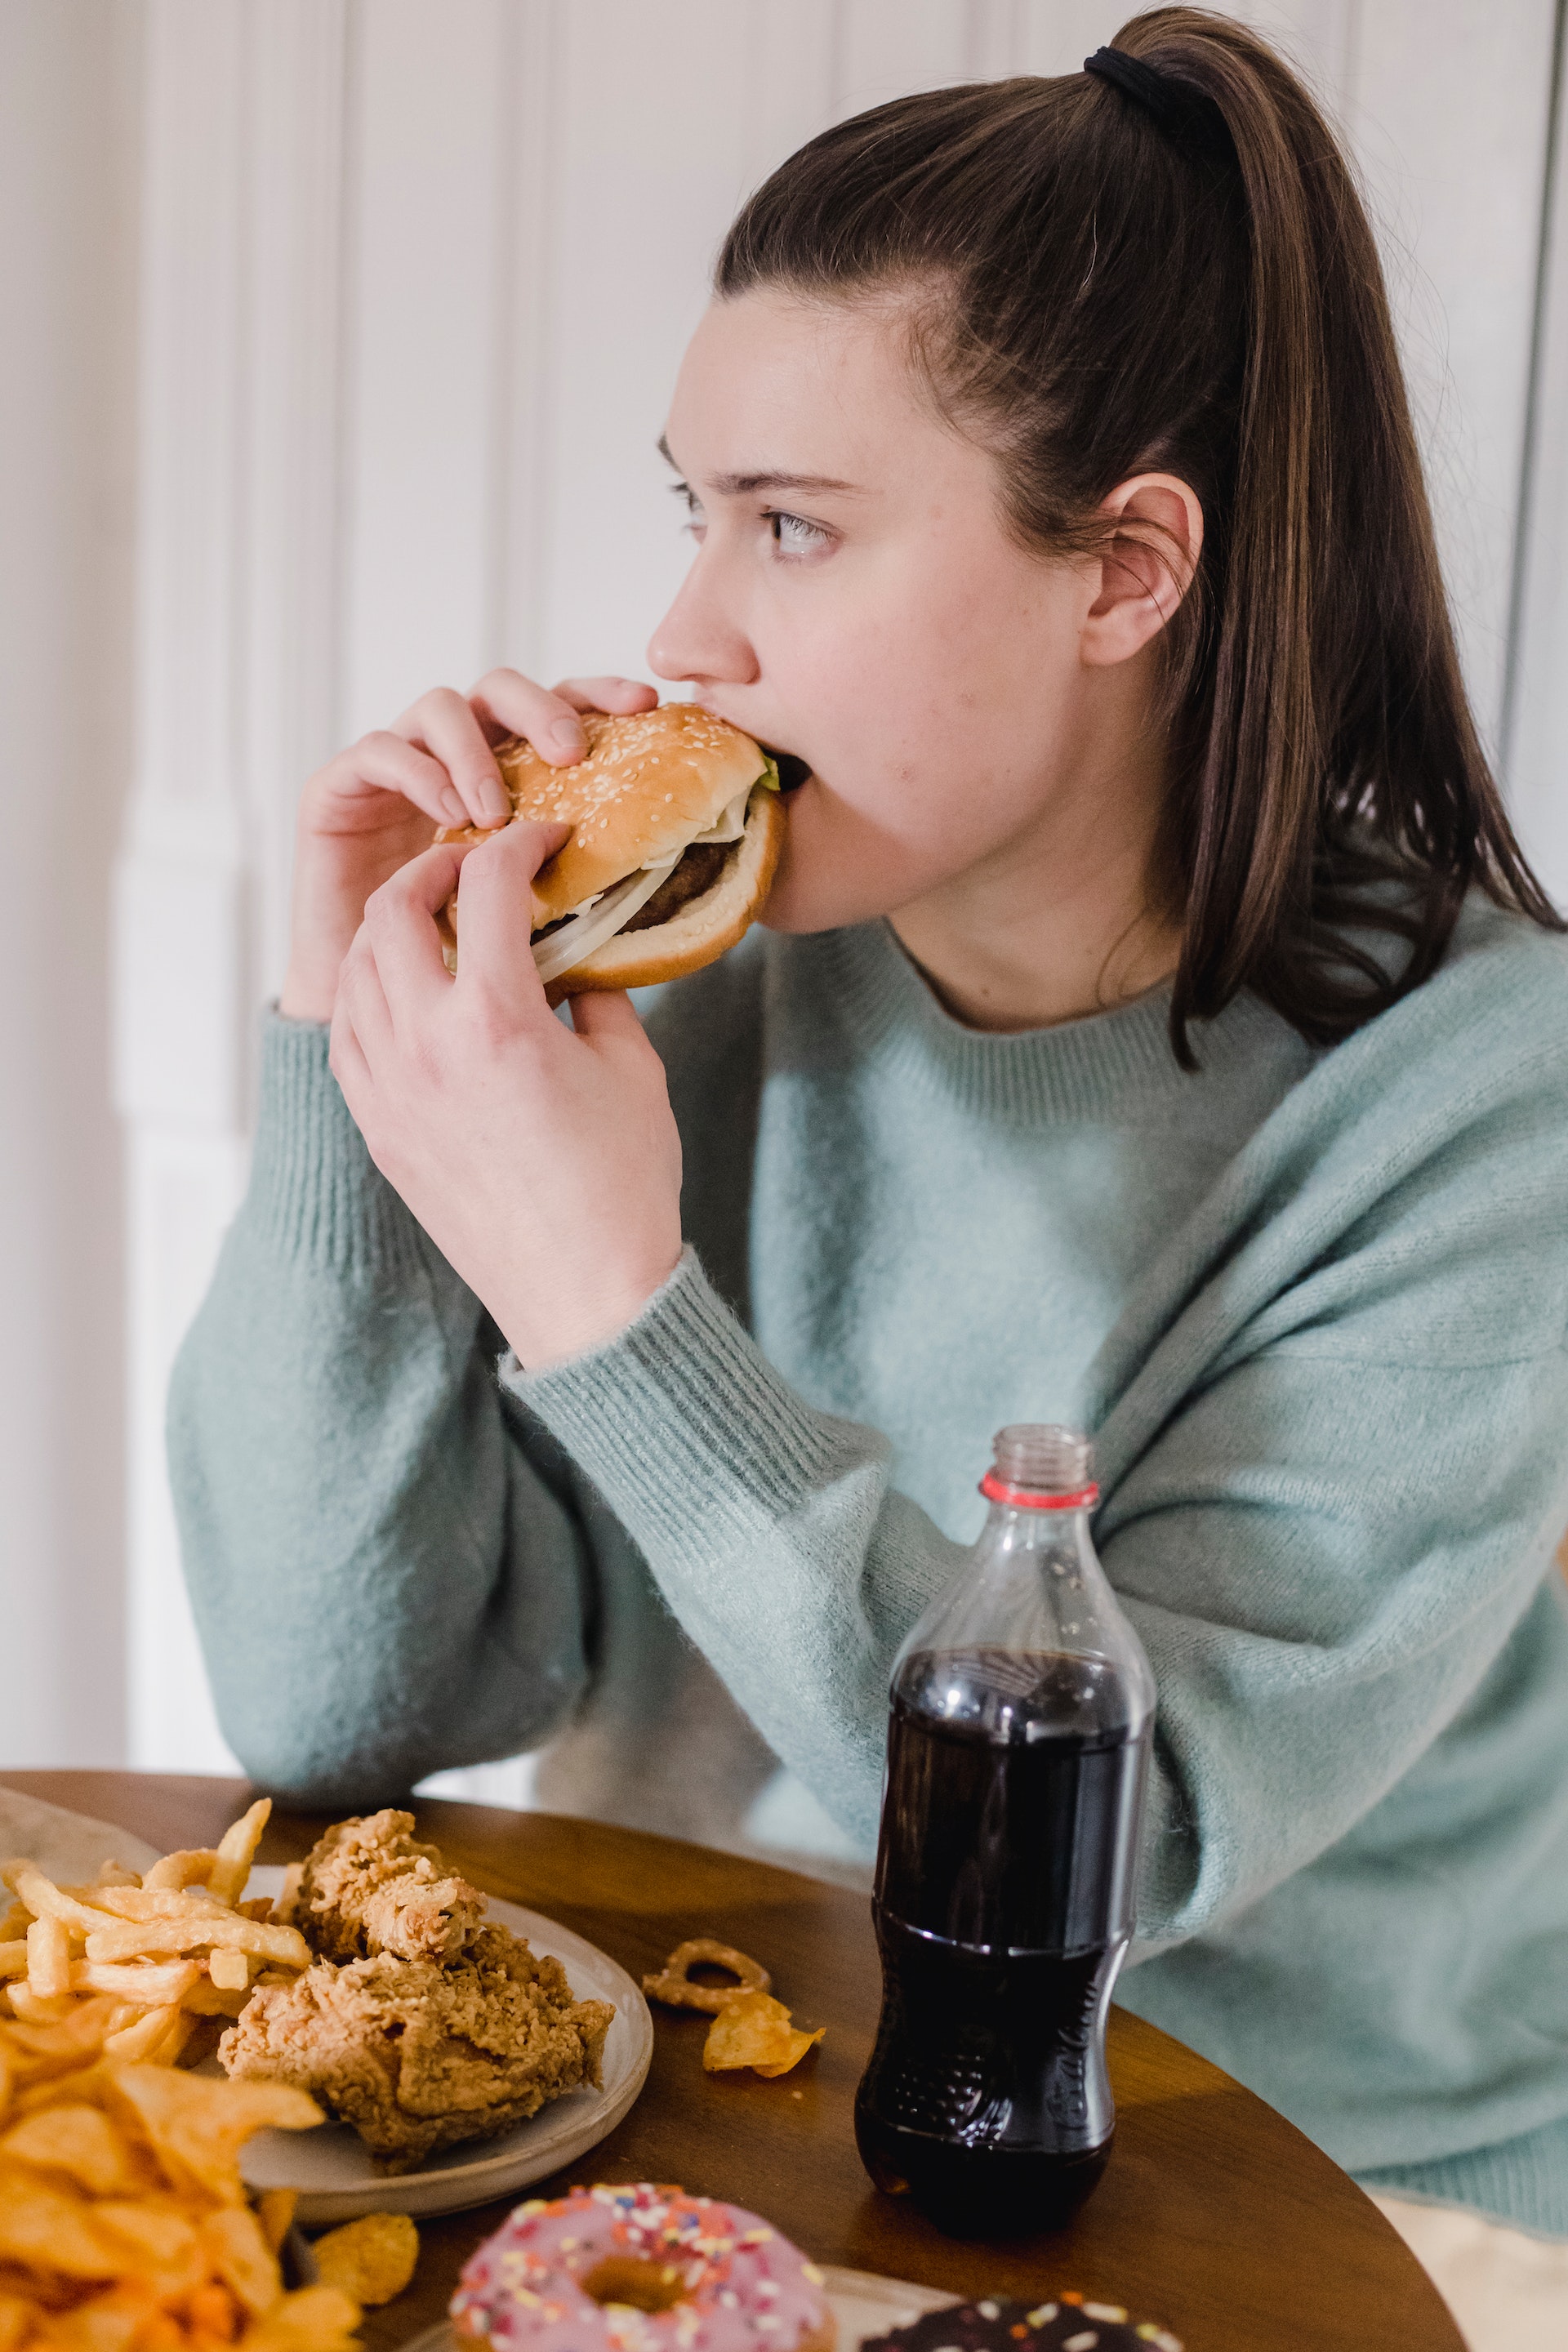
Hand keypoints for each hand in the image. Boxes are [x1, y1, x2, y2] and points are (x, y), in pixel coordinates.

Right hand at [279, 669, 659, 1021]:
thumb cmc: (462, 979)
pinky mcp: (338, 791)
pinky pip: (378, 751)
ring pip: (439, 707)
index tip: (647, 706)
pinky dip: (417, 770)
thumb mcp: (540, 932)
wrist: (375, 1025)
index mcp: (510, 781)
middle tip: (571, 754)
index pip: (558, 711)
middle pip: (500, 690)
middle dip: (540, 708)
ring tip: (497, 811)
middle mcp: (455, 762)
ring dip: (476, 750)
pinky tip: (447, 810)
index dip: (600, 696)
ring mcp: (397, 770)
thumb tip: (671, 894)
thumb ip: (588, 899)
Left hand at [329, 819, 682, 1367]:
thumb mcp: (629, 1066)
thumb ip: (594, 991)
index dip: (518, 842)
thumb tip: (570, 954)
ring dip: (393, 927)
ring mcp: (388, 1089)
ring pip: (357, 968)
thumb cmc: (622, 1185)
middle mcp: (425, 1045)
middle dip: (435, 869)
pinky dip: (371, 992)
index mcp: (497, 1020)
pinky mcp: (376, 1126)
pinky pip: (349, 1033)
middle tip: (474, 866)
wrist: (583, 1295)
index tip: (543, 837)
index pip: (487, 886)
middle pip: (395, 910)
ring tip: (437, 922)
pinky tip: (409, 992)